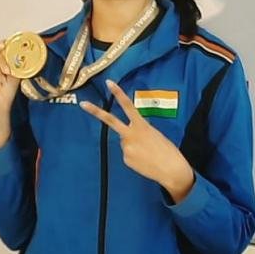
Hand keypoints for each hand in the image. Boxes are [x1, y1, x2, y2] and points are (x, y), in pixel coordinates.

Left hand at [80, 80, 194, 202]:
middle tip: (82, 104)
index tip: (109, 83)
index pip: (128, 106)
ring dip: (133, 145)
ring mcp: (126, 148)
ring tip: (147, 153)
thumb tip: (130, 134)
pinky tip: (145, 160)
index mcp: (141, 126)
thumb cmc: (167, 150)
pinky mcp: (126, 159)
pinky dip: (135, 156)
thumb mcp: (155, 134)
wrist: (172, 170)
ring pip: (125, 142)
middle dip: (96, 112)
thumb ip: (140, 130)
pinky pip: (128, 154)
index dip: (119, 93)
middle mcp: (130, 135)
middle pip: (111, 121)